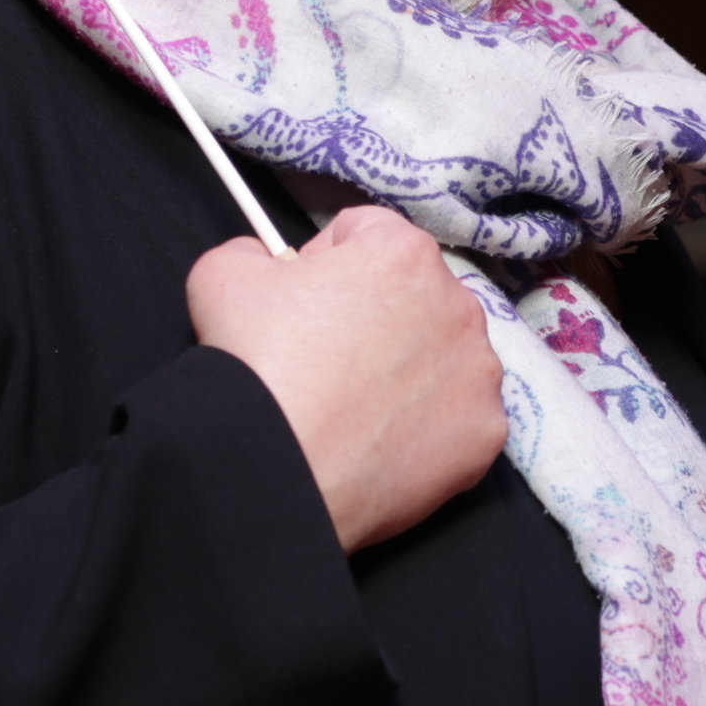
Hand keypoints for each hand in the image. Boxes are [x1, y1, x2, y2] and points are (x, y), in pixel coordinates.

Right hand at [188, 204, 506, 554]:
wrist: (281, 470)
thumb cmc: (257, 366)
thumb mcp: (221, 277)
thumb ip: (251, 251)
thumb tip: (265, 263)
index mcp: (403, 253)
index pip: (366, 235)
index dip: (325, 264)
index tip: (301, 301)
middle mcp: (458, 304)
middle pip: (413, 296)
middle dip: (375, 318)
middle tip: (326, 360)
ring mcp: (478, 373)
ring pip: (442, 357)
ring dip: (408, 370)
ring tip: (356, 406)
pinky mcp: (484, 433)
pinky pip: (457, 418)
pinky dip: (427, 427)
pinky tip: (383, 440)